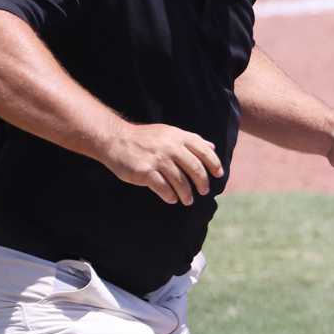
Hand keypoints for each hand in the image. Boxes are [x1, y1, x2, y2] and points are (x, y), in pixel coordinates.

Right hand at [105, 121, 224, 204]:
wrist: (114, 139)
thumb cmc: (145, 138)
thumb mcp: (169, 132)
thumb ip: (191, 140)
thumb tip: (212, 148)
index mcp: (178, 137)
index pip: (203, 151)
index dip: (214, 164)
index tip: (218, 174)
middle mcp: (170, 147)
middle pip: (195, 168)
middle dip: (202, 182)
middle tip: (204, 191)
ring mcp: (158, 160)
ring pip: (181, 181)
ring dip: (187, 194)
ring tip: (188, 200)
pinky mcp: (145, 172)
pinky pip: (163, 188)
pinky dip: (170, 196)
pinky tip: (172, 199)